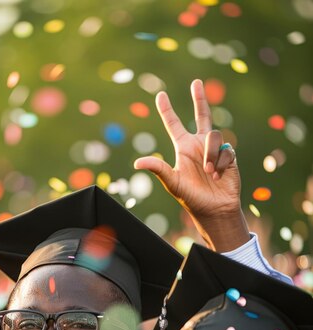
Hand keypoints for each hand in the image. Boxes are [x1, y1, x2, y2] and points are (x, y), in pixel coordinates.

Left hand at [135, 79, 249, 250]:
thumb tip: (137, 163)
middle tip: (196, 82)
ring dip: (211, 155)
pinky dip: (222, 163)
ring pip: (214, 136)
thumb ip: (158, 169)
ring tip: (209, 173)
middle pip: (201, 116)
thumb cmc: (191, 198)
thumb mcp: (172, 183)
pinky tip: (219, 176)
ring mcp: (215, 149)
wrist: (214, 209)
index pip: (173, 125)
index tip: (160, 95)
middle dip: (199, 98)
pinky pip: (227, 149)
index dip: (167, 110)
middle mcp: (198, 145)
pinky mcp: (229, 155)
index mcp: (183, 149)